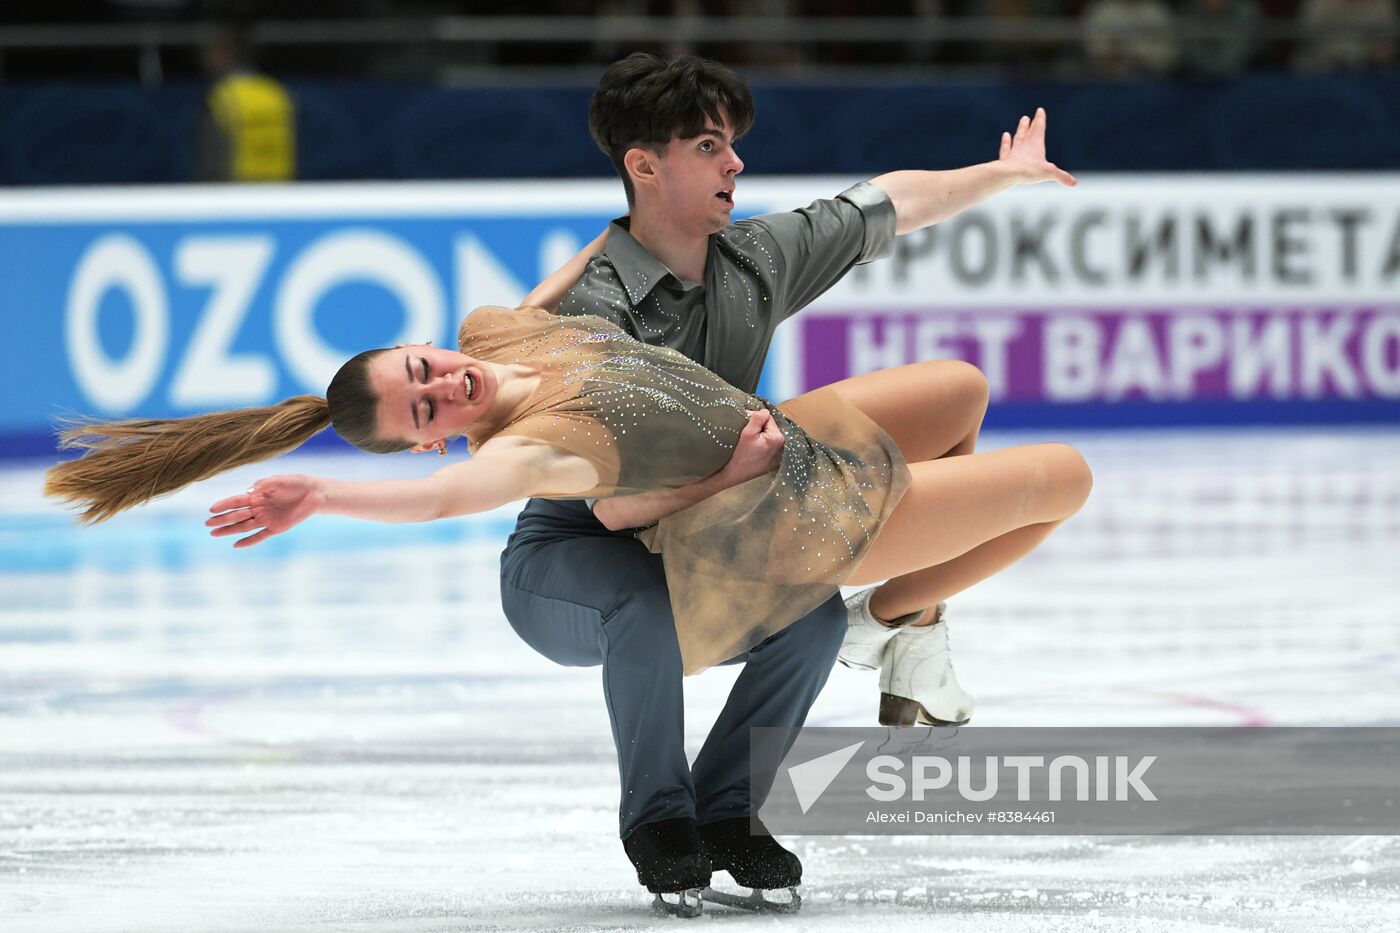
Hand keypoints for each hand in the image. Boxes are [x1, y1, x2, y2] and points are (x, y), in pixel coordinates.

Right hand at [206, 474, 324, 547]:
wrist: (314, 493)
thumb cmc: (295, 483)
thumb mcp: (277, 481)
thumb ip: (262, 486)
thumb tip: (246, 493)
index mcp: (257, 495)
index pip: (236, 501)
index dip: (224, 505)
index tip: (211, 509)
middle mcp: (259, 508)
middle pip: (237, 515)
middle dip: (222, 519)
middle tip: (207, 524)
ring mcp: (266, 519)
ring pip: (244, 526)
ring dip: (229, 530)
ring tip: (214, 534)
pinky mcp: (276, 528)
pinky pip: (260, 536)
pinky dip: (248, 541)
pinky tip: (236, 545)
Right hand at [720, 409, 784, 484]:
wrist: (733, 475)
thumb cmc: (739, 454)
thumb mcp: (747, 432)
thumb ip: (758, 418)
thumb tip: (764, 411)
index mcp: (778, 438)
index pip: (768, 418)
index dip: (755, 419)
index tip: (746, 427)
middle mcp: (782, 447)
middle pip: (770, 428)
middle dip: (759, 428)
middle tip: (747, 437)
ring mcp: (779, 456)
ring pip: (769, 437)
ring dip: (761, 437)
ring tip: (750, 445)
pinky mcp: (774, 463)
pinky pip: (769, 448)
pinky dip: (762, 446)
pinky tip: (753, 452)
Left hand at [998, 107, 1076, 187]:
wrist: (1007, 175)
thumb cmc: (1028, 171)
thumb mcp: (1049, 173)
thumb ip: (1061, 176)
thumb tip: (1074, 183)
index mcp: (1036, 145)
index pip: (1039, 128)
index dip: (1040, 119)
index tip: (1040, 110)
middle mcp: (1024, 146)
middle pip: (1027, 132)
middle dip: (1029, 124)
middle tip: (1027, 117)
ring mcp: (1014, 152)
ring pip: (1017, 138)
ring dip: (1020, 129)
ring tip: (1022, 120)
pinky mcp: (1005, 160)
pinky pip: (1005, 148)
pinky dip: (1006, 142)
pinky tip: (1005, 136)